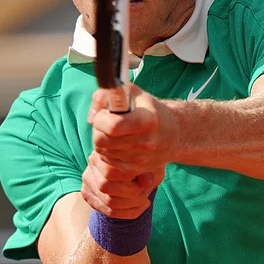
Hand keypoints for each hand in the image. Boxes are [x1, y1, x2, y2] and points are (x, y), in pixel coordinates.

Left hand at [81, 85, 174, 217]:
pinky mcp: (134, 171)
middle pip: (101, 140)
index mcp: (146, 120)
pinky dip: (106, 153)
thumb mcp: (130, 92)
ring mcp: (140, 160)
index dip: (101, 118)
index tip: (105, 112)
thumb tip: (91, 118)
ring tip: (114, 133)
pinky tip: (116, 144)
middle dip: (98, 129)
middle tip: (106, 122)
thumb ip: (106, 95)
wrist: (172, 134)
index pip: (112, 126)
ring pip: (101, 152)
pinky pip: (106, 163)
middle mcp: (145, 143)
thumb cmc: (147, 109)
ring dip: (101, 141)